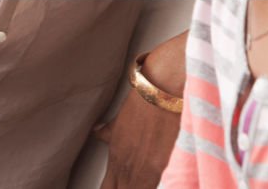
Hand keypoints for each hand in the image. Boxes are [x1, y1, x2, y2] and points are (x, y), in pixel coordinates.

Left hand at [95, 31, 186, 188]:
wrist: (164, 89)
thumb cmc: (143, 102)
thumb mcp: (120, 119)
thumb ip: (109, 132)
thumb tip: (97, 133)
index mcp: (117, 159)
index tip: (116, 188)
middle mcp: (130, 170)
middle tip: (132, 184)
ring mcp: (149, 173)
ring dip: (141, 187)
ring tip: (146, 181)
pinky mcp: (170, 170)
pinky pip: (166, 188)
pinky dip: (166, 186)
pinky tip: (167, 183)